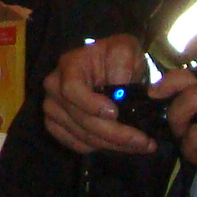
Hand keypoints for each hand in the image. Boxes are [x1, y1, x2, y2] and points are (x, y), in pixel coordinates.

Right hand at [43, 34, 154, 155]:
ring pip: (81, 136)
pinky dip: (100, 148)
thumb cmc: (118, 55)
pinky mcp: (57, 125)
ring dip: (112, 145)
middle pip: (79, 118)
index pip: (71, 89)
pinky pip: (77, 145)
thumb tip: (118, 91)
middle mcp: (54, 87)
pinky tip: (121, 144)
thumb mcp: (125, 49)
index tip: (115, 113)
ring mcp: (53, 108)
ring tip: (141, 145)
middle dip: (114, 134)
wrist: (111, 65)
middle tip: (143, 141)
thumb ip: (122, 64)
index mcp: (69, 65)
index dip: (91, 105)